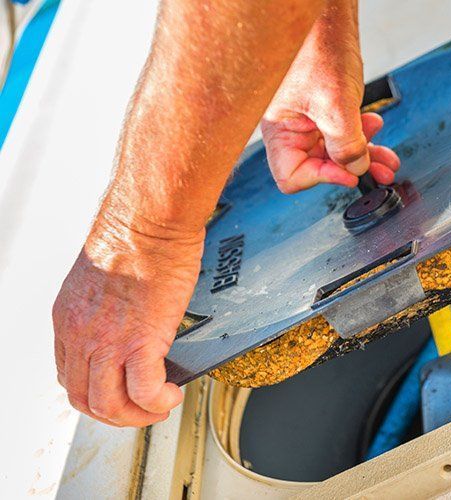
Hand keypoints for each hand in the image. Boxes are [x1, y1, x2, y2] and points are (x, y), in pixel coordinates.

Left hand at [52, 212, 201, 426]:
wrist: (148, 221)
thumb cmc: (135, 235)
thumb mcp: (104, 278)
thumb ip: (107, 306)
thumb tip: (132, 322)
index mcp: (68, 318)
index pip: (70, 374)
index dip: (97, 391)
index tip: (121, 390)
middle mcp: (80, 334)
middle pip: (84, 398)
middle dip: (116, 414)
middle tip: (142, 409)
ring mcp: (107, 340)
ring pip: (109, 404)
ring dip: (137, 415)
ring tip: (160, 405)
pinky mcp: (141, 340)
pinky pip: (145, 391)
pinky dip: (158, 401)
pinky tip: (172, 393)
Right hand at [260, 2, 399, 193]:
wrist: (327, 15)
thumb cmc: (318, 48)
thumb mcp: (336, 105)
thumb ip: (347, 145)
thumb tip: (357, 168)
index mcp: (280, 130)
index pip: (293, 177)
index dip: (324, 178)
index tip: (351, 173)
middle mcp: (291, 128)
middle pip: (320, 166)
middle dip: (353, 168)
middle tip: (380, 172)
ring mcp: (308, 119)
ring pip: (337, 151)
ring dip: (364, 155)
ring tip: (386, 158)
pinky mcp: (324, 108)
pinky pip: (343, 132)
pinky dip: (362, 135)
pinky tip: (374, 126)